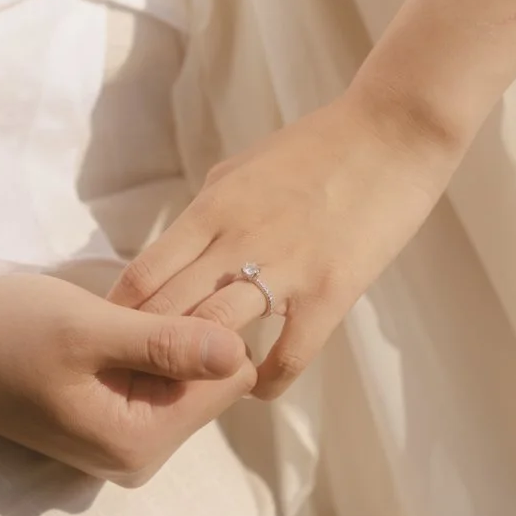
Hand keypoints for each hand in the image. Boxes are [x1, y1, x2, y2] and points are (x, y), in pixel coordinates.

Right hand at [0, 272, 255, 484]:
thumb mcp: (87, 330)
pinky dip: (142, 349)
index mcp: (140, 443)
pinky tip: (104, 331)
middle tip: (130, 308)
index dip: (208, 328)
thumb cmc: (5, 333)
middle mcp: (139, 456)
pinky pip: (157, 380)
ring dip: (162, 339)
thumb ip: (165, 344)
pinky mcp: (110, 423)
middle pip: (212, 381)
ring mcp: (124, 442)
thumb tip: (240, 352)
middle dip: (186, 337)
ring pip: (187, 377)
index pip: (231, 379)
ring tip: (112, 318)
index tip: (161, 303)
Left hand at [108, 79, 464, 399]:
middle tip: (151, 382)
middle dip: (149, 353)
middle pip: (165, 312)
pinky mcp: (330, 289)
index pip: (141, 277)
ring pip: (214, 335)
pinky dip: (266, 381)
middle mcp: (236, 240)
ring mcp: (284, 267)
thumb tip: (182, 250)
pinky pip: (288, 355)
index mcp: (211, 210)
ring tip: (202, 385)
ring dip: (201, 369)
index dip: (120, 319)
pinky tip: (259, 386)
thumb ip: (207, 213)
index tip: (121, 344)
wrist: (395, 129)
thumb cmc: (319, 145)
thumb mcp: (243, 169)